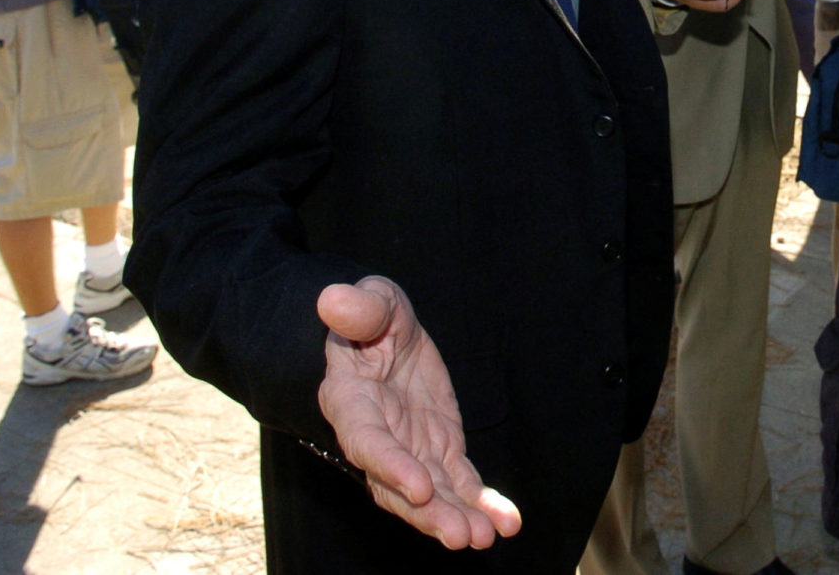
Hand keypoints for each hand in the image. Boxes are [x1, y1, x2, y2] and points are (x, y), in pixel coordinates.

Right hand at [316, 277, 521, 549]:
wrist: (386, 333)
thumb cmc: (372, 316)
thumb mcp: (371, 301)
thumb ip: (358, 308)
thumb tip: (333, 300)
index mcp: (352, 402)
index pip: (368, 442)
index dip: (391, 467)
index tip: (419, 489)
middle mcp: (378, 437)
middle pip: (396, 486)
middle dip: (429, 514)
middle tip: (460, 535)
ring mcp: (409, 450)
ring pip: (429, 495)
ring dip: (455, 518)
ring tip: (485, 537)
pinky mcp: (438, 452)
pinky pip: (459, 484)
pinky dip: (481, 504)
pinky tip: (505, 523)